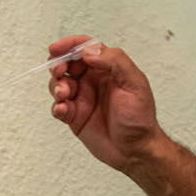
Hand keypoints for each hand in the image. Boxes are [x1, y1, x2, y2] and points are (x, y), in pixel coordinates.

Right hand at [48, 35, 165, 173]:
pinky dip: (56, 106)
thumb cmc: (140, 117)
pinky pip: (58, 107)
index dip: (69, 45)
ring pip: (59, 84)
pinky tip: (64, 110)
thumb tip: (88, 52)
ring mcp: (82, 98)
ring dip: (56, 86)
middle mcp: (93, 81)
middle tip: (60, 73)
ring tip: (64, 95)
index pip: (85, 48)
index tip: (56, 49)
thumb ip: (115, 61)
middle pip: (67, 64)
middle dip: (58, 65)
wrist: (135, 150)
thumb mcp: (135, 83)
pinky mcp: (74, 117)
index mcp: (108, 68)